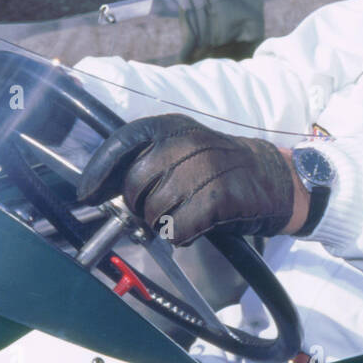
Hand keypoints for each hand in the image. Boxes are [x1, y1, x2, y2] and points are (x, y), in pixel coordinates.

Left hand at [78, 113, 298, 245]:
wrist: (273, 178)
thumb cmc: (220, 169)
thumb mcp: (183, 150)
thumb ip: (145, 161)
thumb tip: (97, 189)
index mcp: (172, 127)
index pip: (121, 143)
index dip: (99, 172)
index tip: (88, 194)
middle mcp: (186, 142)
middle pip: (134, 185)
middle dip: (138, 207)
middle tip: (155, 213)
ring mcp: (204, 168)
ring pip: (154, 210)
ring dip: (161, 224)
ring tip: (180, 218)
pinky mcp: (219, 196)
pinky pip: (179, 228)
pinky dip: (181, 236)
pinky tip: (194, 228)